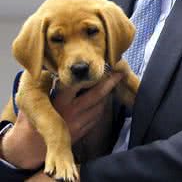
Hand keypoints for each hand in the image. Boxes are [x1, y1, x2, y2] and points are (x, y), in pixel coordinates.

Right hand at [1, 73, 121, 169]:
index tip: (100, 65)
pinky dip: (102, 107)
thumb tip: (53, 67)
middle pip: (96, 95)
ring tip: (112, 83)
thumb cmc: (33, 117)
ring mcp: (78, 124)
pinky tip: (103, 99)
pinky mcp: (82, 132)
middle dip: (110, 83)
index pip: (78, 84)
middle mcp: (71, 112)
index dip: (90, 74)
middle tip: (119, 72)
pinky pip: (97, 117)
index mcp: (59, 101)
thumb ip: (46, 84)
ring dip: (107, 94)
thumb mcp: (36, 99)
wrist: (31, 146)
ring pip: (100, 106)